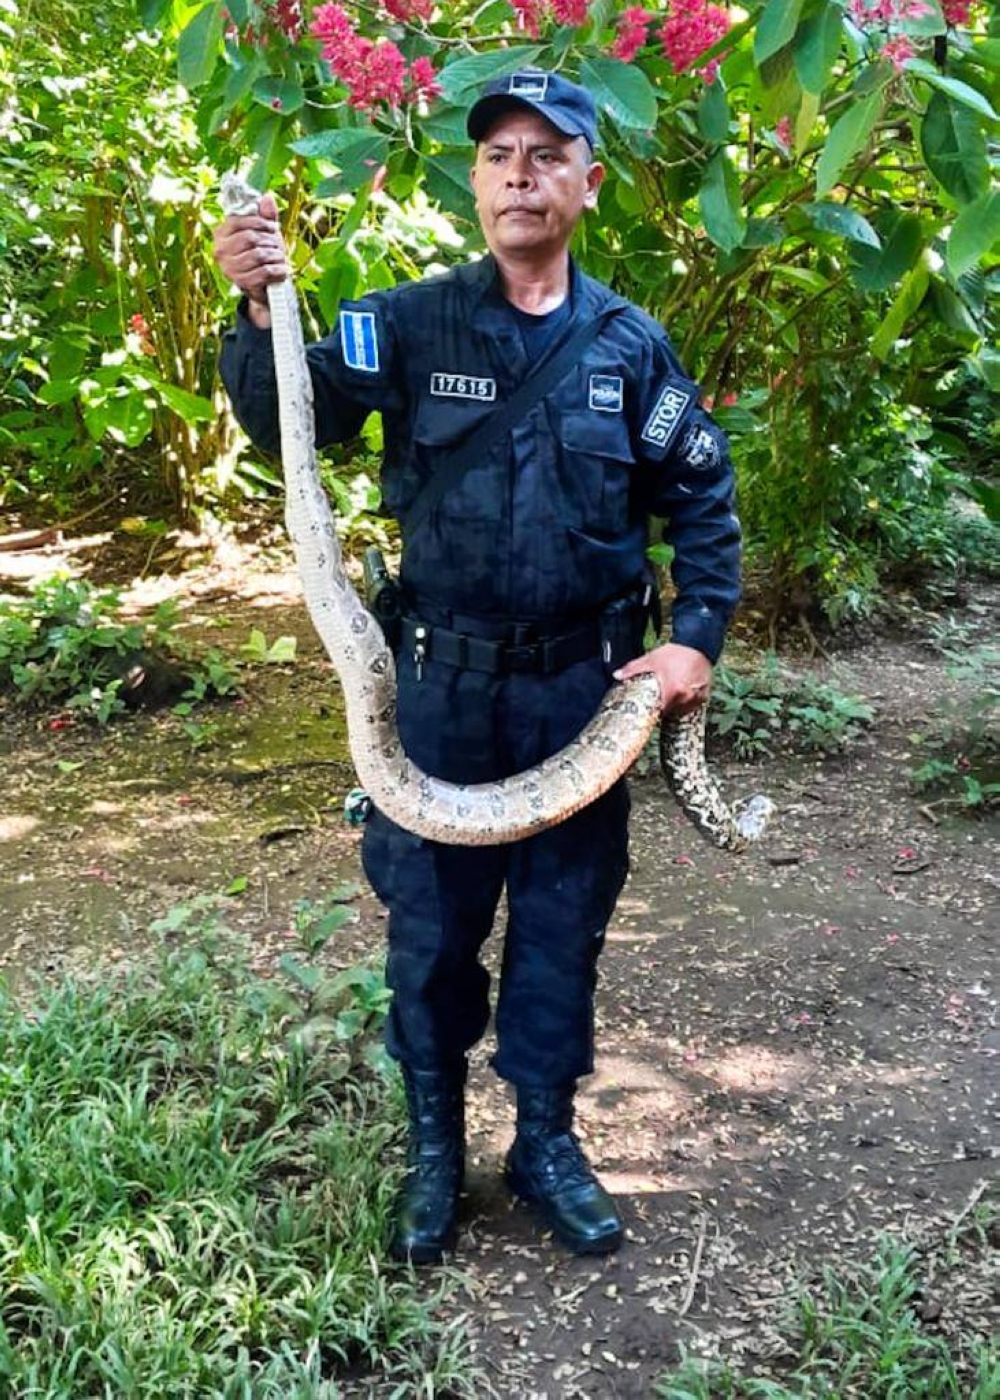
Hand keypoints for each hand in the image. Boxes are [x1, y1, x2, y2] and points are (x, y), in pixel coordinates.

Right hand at [212, 191, 288, 318]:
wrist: (262, 288)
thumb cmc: (261, 256)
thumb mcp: (263, 234)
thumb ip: (265, 217)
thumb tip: (267, 198)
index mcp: (220, 235)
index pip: (239, 221)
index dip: (260, 222)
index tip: (273, 228)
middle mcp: (220, 251)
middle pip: (250, 238)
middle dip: (270, 240)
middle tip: (279, 245)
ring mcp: (230, 269)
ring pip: (259, 255)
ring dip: (276, 256)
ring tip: (281, 258)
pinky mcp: (242, 283)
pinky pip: (265, 271)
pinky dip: (278, 270)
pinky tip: (283, 270)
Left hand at [613, 642, 711, 714]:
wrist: (698, 645)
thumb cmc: (674, 653)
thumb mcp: (651, 659)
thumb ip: (633, 669)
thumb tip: (616, 675)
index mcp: (672, 691)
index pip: (659, 712)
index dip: (652, 712)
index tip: (647, 709)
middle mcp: (686, 698)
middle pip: (670, 711)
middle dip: (662, 707)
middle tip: (657, 699)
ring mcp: (696, 699)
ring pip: (681, 709)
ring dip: (674, 705)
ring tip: (669, 695)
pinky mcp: (704, 697)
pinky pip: (691, 705)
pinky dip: (685, 702)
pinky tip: (680, 692)